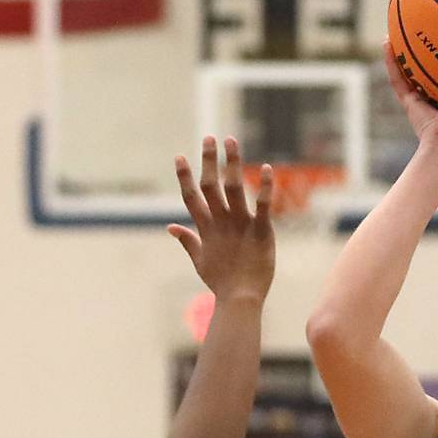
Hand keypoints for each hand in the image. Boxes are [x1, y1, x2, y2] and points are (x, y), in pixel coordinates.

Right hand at [171, 136, 274, 302]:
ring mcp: (240, 224)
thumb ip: (186, 240)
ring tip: (231, 141)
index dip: (184, 176)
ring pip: (234, 187)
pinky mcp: (261, 230)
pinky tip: (268, 167)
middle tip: (209, 138)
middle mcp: (220, 222)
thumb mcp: (199, 260)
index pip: (191, 197)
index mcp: (205, 228)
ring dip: (232, 162)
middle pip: (210, 185)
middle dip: (208, 160)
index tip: (179, 157)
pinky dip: (265, 186)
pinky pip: (263, 204)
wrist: (240, 298)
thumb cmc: (220, 282)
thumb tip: (170, 227)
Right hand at [381, 41, 437, 167]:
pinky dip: (391, 61)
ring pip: (410, 70)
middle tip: (429, 30)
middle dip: (427, 53)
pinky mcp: (409, 101)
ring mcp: (419, 99)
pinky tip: (387, 41)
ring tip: (400, 28)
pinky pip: (398, 78)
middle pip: (430, 71)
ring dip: (403, 51)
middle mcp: (435, 100)